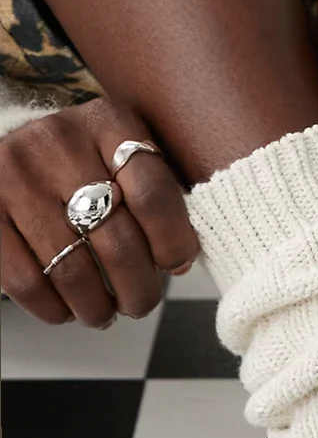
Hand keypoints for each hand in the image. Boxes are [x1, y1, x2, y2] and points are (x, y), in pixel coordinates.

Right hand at [0, 98, 198, 326]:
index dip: (172, 240)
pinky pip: (25, 280)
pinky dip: (52, 308)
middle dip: (138, 286)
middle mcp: (59, 143)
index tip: (178, 265)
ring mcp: (15, 176)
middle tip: (142, 304)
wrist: (20, 145)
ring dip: (96, 306)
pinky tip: (66, 311)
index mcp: (109, 123)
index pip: (153, 192)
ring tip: (105, 314)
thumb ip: (157, 194)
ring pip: (72, 268)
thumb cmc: (88, 159)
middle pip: (116, 237)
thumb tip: (181, 262)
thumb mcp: (125, 153)